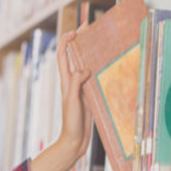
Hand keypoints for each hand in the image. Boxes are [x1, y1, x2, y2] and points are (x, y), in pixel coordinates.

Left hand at [57, 27, 92, 161]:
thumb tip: (84, 69)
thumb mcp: (72, 100)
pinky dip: (99, 70)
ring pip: (85, 66)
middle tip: (89, 28)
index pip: (62, 56)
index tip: (75, 32)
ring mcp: (81, 89)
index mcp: (66, 82)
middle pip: (74, 57)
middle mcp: (73, 83)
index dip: (66, 42)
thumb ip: (76, 83)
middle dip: (80, 42)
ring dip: (91, 54)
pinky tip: (108, 66)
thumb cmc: (70, 123)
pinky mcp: (89, 97)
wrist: (74, 141)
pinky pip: (94, 79)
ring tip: (100, 42)